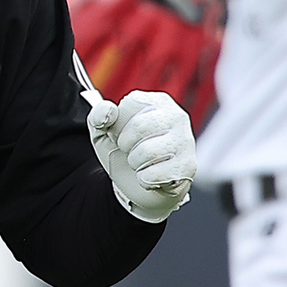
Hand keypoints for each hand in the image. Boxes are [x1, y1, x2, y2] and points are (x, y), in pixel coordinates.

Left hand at [85, 89, 195, 223]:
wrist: (139, 185)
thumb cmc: (125, 151)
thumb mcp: (104, 131)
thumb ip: (99, 115)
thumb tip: (108, 112)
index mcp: (157, 101)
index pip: (130, 105)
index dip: (117, 125)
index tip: (122, 135)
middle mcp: (176, 116)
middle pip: (139, 126)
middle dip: (125, 146)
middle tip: (130, 151)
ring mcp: (185, 141)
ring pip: (147, 152)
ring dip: (134, 164)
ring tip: (141, 163)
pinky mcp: (188, 167)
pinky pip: (154, 174)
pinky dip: (144, 180)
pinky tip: (151, 177)